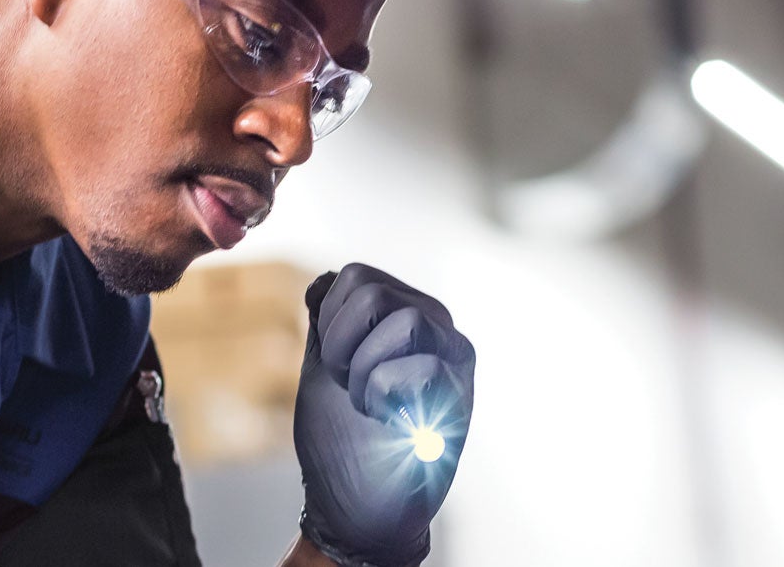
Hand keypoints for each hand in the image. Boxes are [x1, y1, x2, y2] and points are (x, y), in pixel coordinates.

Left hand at [293, 264, 474, 566]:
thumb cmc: (341, 443)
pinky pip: (419, 368)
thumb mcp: (322, 371)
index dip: (328, 320)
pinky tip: (392, 423)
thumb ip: (327, 324)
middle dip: (340, 345)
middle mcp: (434, 326)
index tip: (333, 366)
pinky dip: (386, 398)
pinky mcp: (462, 393)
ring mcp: (453, 357)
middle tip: (350, 388)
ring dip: (364, 373)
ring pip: (403, 320)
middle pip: (372, 290)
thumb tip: (323, 282)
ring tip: (372, 406)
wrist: (356, 508)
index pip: (354, 275)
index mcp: (399, 315)